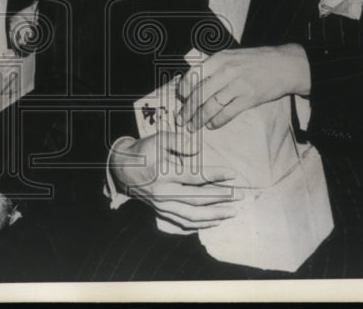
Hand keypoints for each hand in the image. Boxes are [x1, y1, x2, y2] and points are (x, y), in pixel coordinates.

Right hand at [110, 133, 241, 230]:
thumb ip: (178, 142)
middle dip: (221, 198)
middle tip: (240, 195)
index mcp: (163, 173)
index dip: (215, 176)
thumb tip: (197, 150)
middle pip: (197, 199)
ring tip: (232, 212)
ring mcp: (162, 206)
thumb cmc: (144, 151)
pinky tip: (215, 221)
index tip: (232, 174)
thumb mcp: (159, 138)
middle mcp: (163, 193)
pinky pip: (184, 222)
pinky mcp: (162, 212)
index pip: (194, 176)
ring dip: (214, 215)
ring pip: (192, 215)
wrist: (123, 170)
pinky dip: (201, 224)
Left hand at [176, 44, 310, 131]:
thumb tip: (195, 81)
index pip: (194, 75)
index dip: (184, 89)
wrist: (285, 65)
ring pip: (211, 106)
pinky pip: (227, 113)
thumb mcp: (232, 55)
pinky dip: (217, 121)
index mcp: (220, 59)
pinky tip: (211, 126)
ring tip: (192, 127)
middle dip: (187, 109)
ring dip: (199, 119)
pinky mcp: (249, 98)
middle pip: (200, 94)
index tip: (180, 98)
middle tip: (180, 119)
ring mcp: (238, 85)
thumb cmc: (256, 60)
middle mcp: (227, 71)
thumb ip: (215, 66)